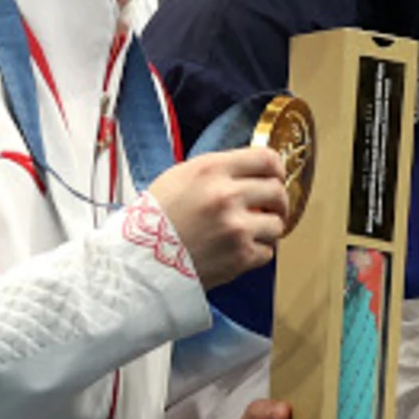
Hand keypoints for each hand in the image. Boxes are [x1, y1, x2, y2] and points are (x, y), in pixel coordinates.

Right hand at [143, 146, 290, 287]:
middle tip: (269, 209)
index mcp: (211, 170)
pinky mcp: (240, 257)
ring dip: (267, 229)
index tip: (275, 177)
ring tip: (249, 233)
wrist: (140, 260)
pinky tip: (237, 250)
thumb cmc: (155, 219)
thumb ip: (218, 170)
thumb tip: (251, 171)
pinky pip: (267, 252)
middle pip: (278, 191)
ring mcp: (236, 227)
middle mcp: (227, 195)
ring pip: (277, 224)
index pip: (267, 158)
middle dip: (276, 201)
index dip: (276, 169)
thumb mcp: (180, 176)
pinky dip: (256, 253)